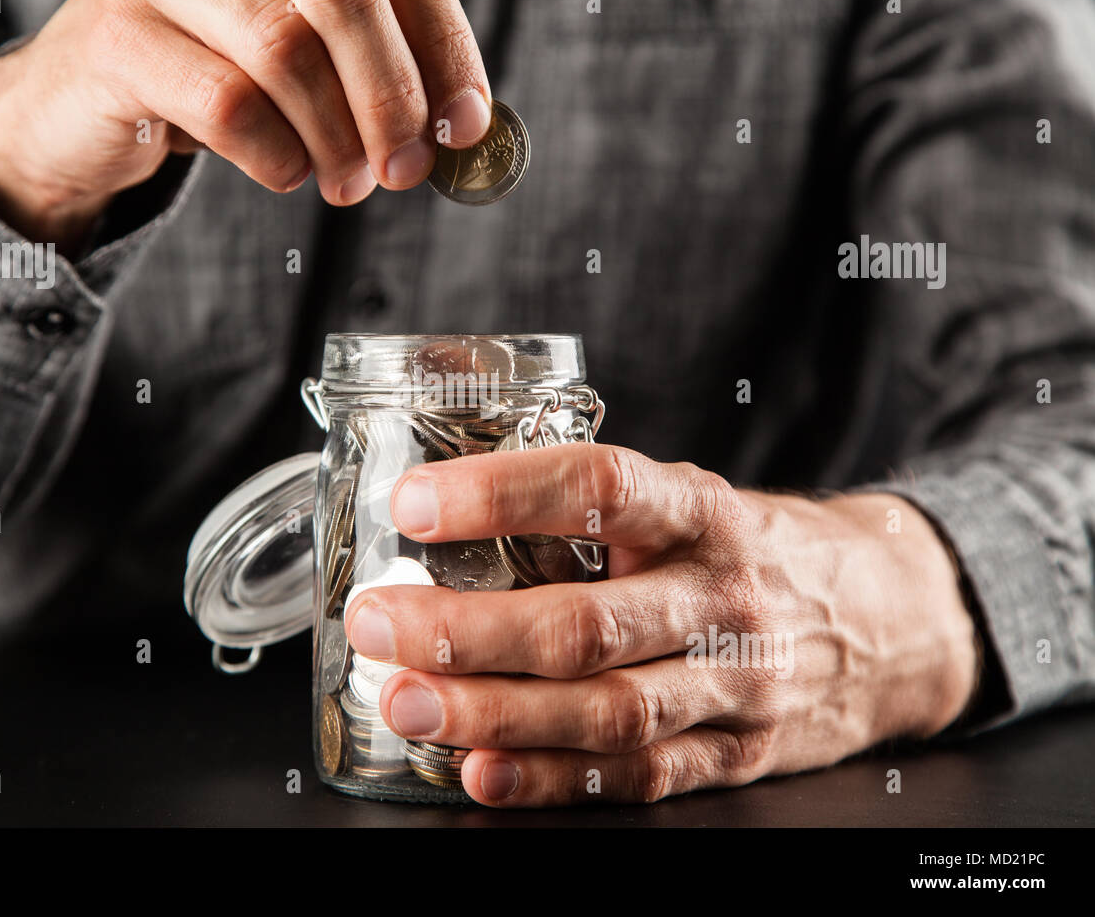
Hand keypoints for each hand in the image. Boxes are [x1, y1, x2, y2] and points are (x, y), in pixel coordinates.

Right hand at [0, 0, 490, 244]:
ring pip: (285, 49)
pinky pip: (227, 103)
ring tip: (347, 183)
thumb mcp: (308, 59)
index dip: (441, 43)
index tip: (466, 123)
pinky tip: (284, 171)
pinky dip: (275, 156)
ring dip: (335, 137)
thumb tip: (463, 123)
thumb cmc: (215, 78)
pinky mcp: (118, 35)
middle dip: (391, 94)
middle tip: (406, 170)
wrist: (83, 111)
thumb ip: (380, 68)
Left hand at [343, 443, 980, 805]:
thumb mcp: (693, 500)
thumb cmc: (755, 550)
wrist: (890, 618)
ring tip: (408, 702)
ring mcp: (737, 684)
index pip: (600, 489)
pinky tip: (482, 768)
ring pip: (605, 709)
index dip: (502, 494)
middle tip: (379, 624)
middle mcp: (723, 597)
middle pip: (587, 622)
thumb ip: (596, 511)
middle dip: (469, 629)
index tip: (416, 504)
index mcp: (704, 511)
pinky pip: (637, 775)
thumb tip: (445, 508)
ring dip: (494, 711)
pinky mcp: (737, 754)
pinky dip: (552, 779)